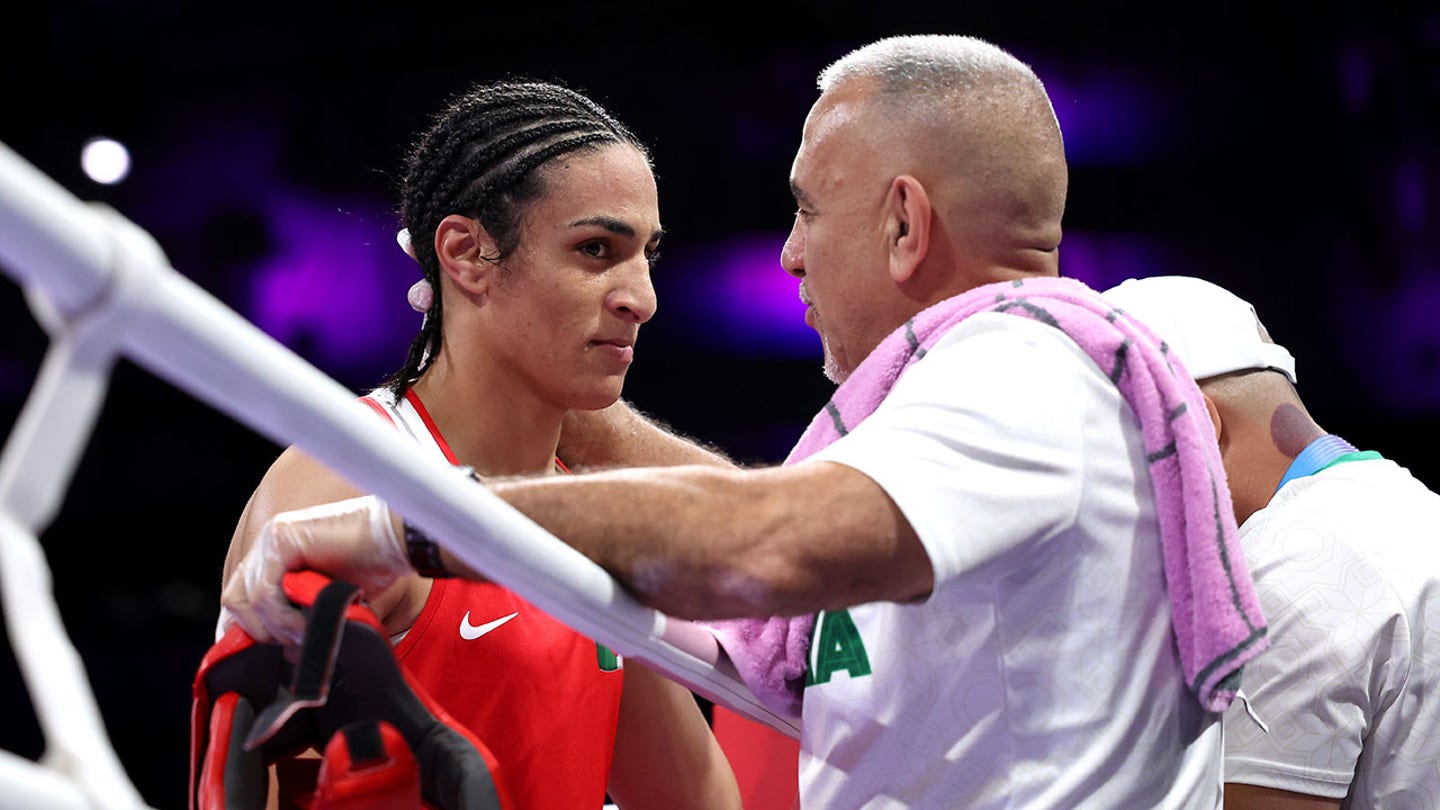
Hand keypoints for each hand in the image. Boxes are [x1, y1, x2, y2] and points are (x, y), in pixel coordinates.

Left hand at [221, 494, 409, 645]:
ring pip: (249, 600)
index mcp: (275, 556)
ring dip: (278, 627)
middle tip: (296, 643)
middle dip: (262, 632)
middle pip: (235, 601)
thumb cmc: (373, 567)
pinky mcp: (282, 538)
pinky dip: (284, 617)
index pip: (240, 599)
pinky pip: (265, 592)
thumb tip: (288, 655)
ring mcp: (271, 538)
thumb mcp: (329, 603)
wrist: (399, 540)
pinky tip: (309, 622)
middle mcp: (268, 544)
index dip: (249, 629)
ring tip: (308, 634)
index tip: (269, 653)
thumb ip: (303, 622)